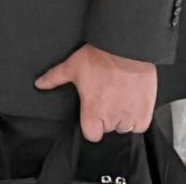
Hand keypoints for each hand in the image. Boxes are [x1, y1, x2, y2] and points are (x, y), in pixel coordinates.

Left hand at [35, 43, 156, 140]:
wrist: (125, 50)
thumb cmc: (99, 58)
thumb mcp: (71, 67)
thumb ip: (54, 78)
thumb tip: (39, 84)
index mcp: (93, 110)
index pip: (91, 135)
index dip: (90, 127)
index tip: (90, 117)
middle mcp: (113, 116)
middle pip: (108, 129)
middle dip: (105, 118)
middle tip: (105, 100)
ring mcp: (131, 115)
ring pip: (125, 128)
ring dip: (121, 118)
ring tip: (117, 101)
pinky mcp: (146, 111)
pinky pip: (141, 126)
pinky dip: (137, 119)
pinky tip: (131, 105)